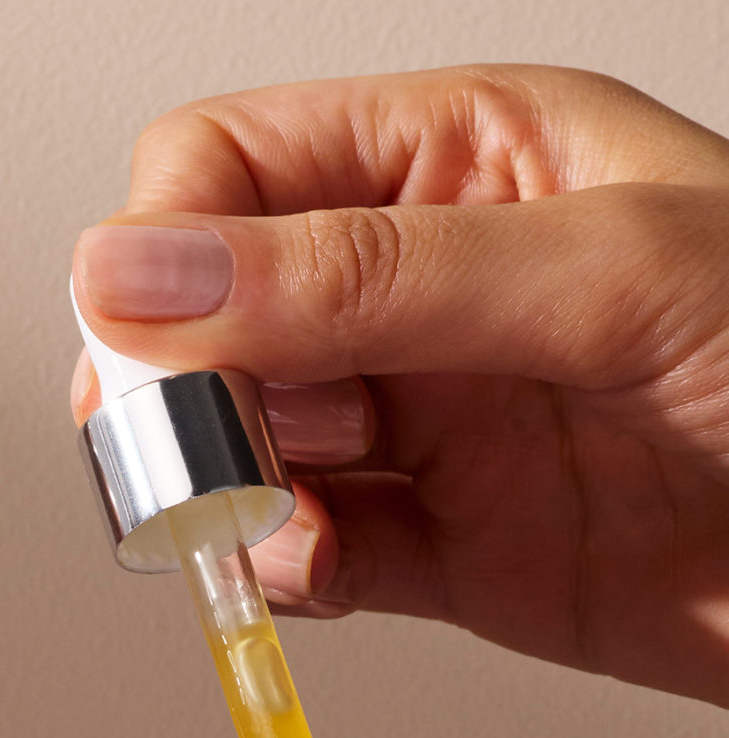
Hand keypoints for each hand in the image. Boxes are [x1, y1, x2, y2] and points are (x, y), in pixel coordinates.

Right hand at [70, 66, 728, 706]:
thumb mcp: (602, 278)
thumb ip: (362, 276)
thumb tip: (138, 271)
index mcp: (459, 163)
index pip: (226, 171)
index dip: (162, 255)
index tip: (150, 351)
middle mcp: (418, 290)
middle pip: (208, 319)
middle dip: (188, 395)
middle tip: (216, 453)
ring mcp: (420, 421)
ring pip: (242, 446)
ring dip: (233, 496)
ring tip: (291, 522)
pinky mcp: (431, 542)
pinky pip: (303, 550)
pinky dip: (284, 570)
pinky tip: (323, 568)